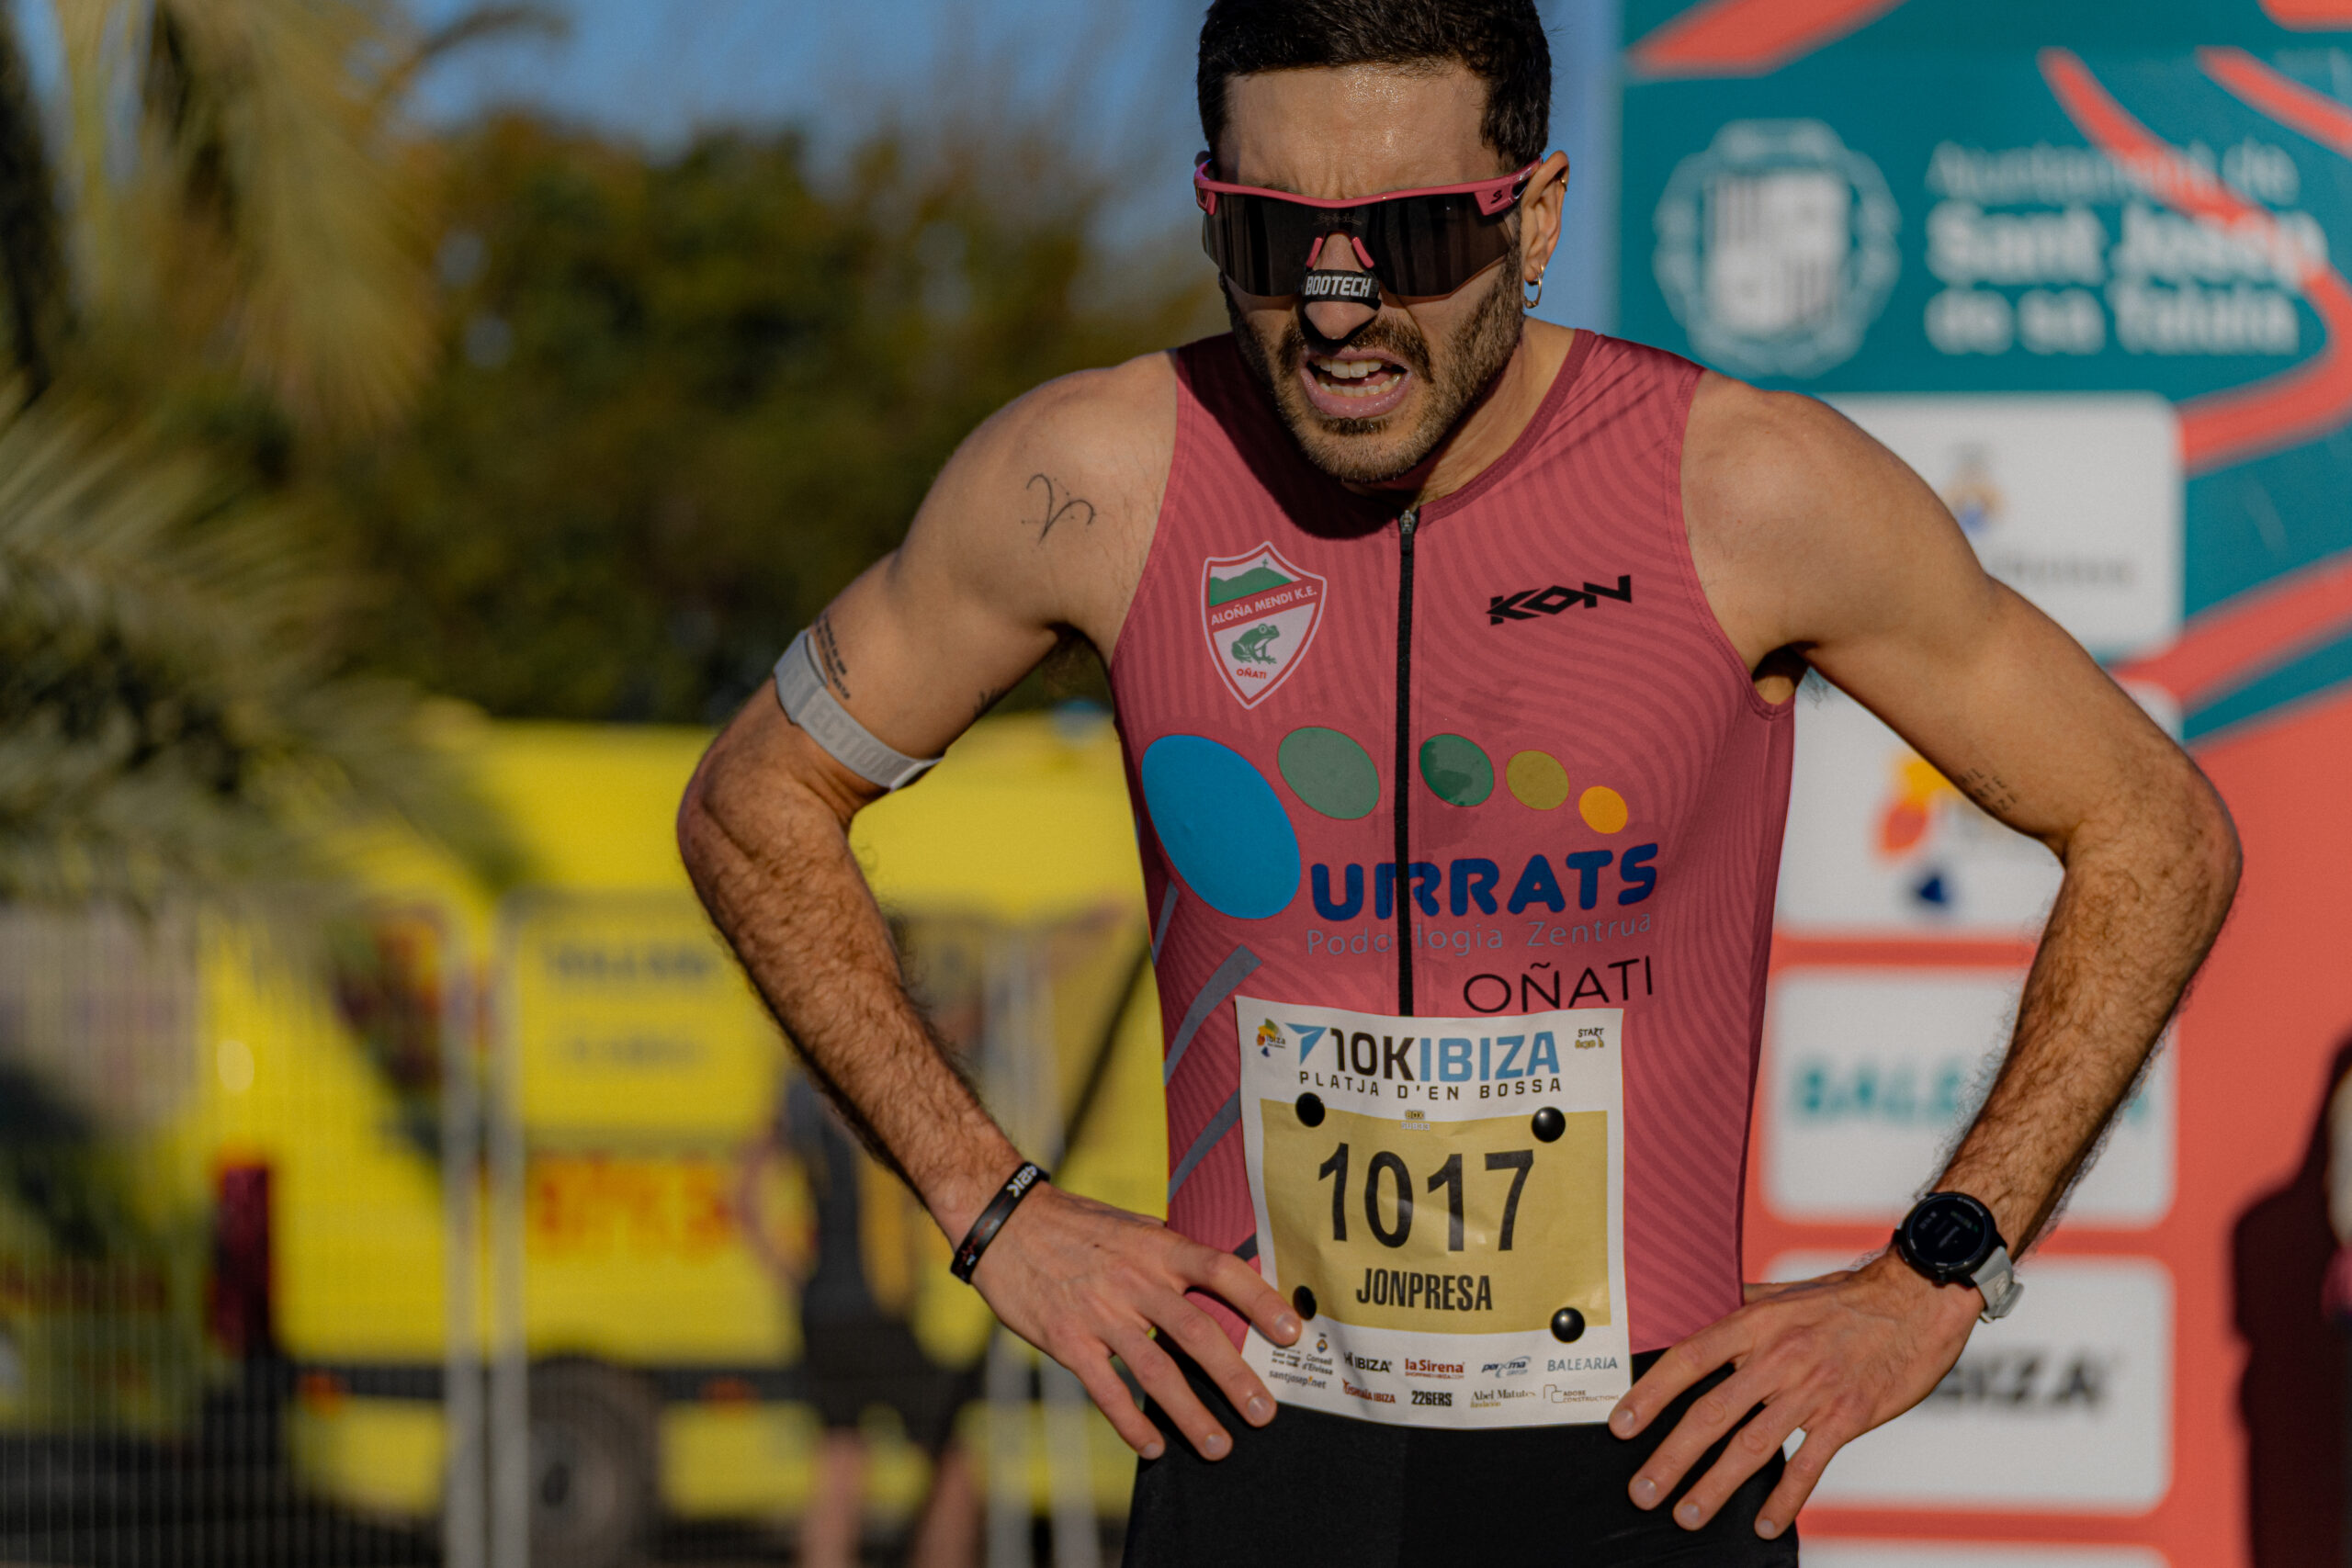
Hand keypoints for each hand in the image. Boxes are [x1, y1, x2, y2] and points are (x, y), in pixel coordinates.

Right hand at [969, 1184, 1301, 1460]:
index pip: (1221, 1270)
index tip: (1292, 1333)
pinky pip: (1105, 1389)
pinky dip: (1131, 1422)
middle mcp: (1134, 1278)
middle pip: (1197, 1332)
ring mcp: (1100, 1311)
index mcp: (1157, 1246)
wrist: (1004, 1221)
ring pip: (1155, 1370)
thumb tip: (1219, 1276)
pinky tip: (1153, 1447)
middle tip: (1264, 1414)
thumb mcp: (1131, 1225)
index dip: (1260, 1301)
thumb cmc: (1075, 1225)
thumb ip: (1170, 1252)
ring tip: (1219, 1446)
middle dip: (1235, 1377)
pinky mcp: (1066, 1339)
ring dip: (1191, 1414)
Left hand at [1607, 1253, 1978, 1537]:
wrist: (1918, 1300)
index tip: (1621, 1424)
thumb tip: (1698, 1304)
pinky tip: (1765, 1525)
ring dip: (1715, 1486)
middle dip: (1670, 1456)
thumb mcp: (1785, 1291)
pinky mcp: (1847, 1417)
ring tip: (1686, 1514)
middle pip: (1710, 1413)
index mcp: (1755, 1323)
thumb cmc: (1847, 1297)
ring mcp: (1812, 1390)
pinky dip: (1784, 1500)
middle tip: (1642, 1490)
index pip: (1688, 1359)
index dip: (1650, 1394)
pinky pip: (1808, 1466)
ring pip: (1751, 1446)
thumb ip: (1740, 1302)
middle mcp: (1777, 1357)